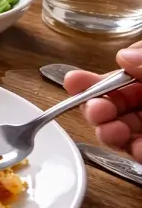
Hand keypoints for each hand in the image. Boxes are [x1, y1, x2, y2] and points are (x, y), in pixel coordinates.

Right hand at [64, 43, 141, 160]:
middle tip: (96, 111)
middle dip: (98, 106)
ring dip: (109, 131)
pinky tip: (137, 149)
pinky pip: (138, 152)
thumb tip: (123, 55)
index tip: (73, 81)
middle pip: (116, 102)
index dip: (98, 79)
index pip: (124, 74)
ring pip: (122, 128)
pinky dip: (134, 152)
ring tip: (112, 132)